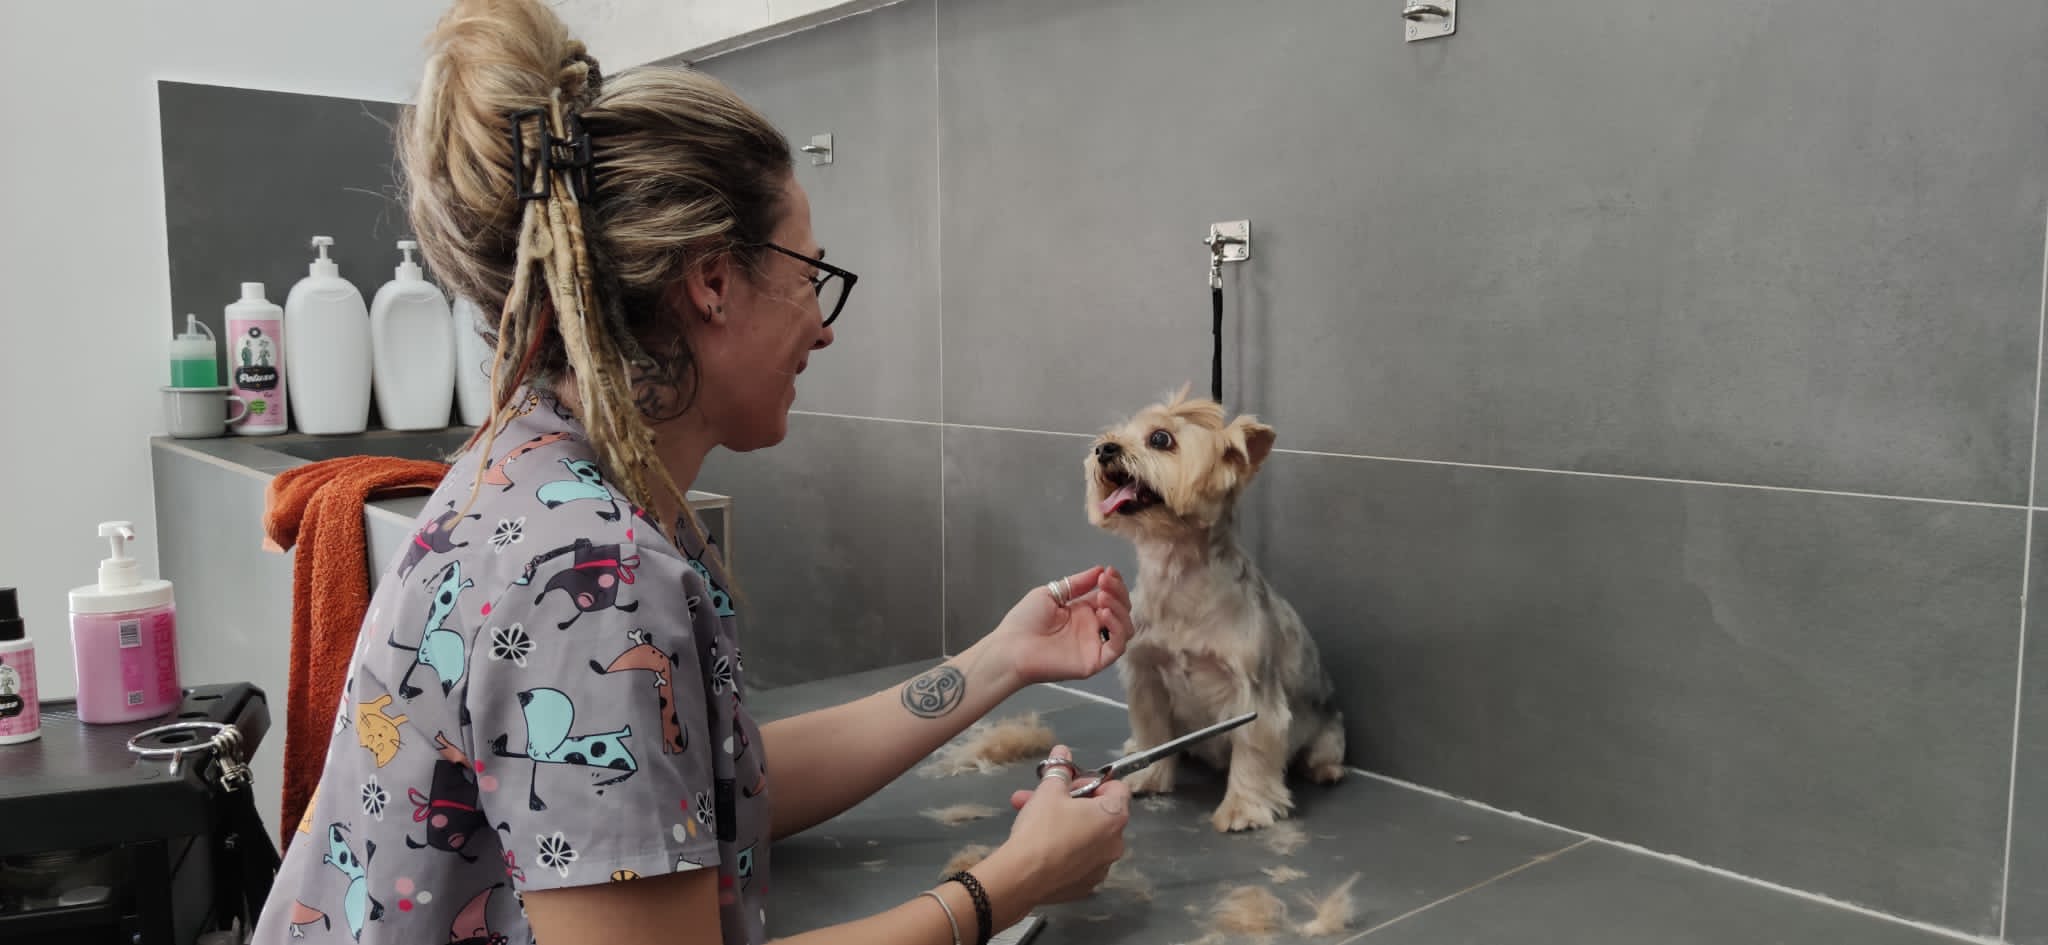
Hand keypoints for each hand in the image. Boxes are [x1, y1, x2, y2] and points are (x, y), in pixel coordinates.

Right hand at [982, 745, 1129, 904]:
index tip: (1070, 785)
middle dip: (1071, 802)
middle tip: (1043, 798)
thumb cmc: (1041, 828)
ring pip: (1086, 837)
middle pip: (1100, 813)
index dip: (1093, 781)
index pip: (1118, 787)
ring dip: (1065, 824)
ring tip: (1031, 819)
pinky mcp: (1086, 885)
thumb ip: (1060, 770)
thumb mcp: (1049, 791)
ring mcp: (1102, 867)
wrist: (1022, 877)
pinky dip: (1065, 850)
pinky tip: (1040, 846)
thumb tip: (1062, 751)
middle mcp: (1116, 843)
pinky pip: (1079, 860)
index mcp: (1114, 816)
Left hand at [985, 567, 1132, 686]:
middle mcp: (1092, 628)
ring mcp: (1094, 645)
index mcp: (1082, 612)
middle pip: (1121, 611)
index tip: (1109, 571)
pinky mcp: (1094, 661)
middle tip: (1106, 582)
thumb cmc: (1024, 621)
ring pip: (1125, 628)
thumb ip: (1077, 584)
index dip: (1114, 584)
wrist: (1011, 646)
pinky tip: (1103, 614)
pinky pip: (1117, 647)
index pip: (1110, 597)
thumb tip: (1099, 570)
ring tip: (1103, 597)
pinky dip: (1117, 628)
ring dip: (1119, 609)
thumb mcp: (1052, 594)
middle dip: (1118, 593)